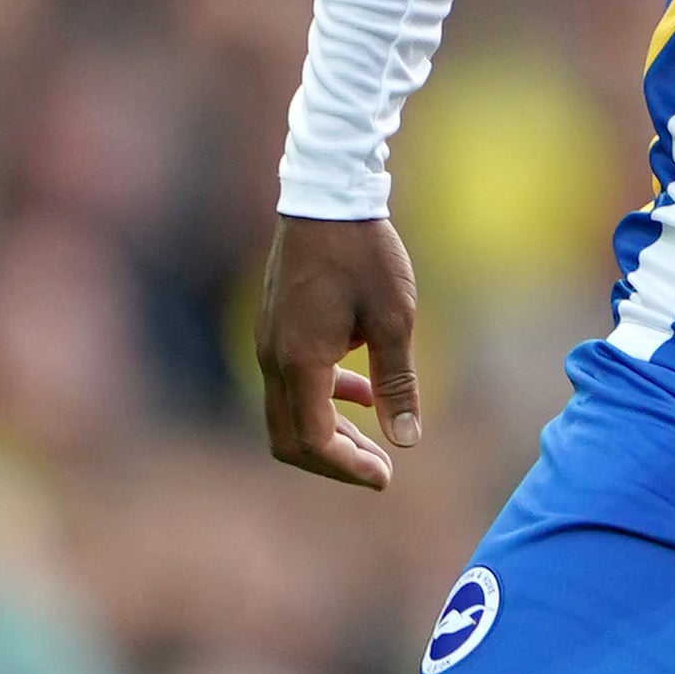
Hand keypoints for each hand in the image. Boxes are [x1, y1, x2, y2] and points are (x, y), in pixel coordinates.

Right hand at [256, 215, 421, 488]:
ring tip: (374, 437)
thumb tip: (406, 440)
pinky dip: (322, 399)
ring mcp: (268, 342)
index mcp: (300, 362)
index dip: (348, 467)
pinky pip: (291, 382)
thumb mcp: (395, 320)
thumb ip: (398, 383)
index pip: (313, 440)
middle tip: (378, 469)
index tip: (386, 476)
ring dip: (328, 432)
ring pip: (288, 412)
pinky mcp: (275, 328)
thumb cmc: (365, 254)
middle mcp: (273, 358)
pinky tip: (360, 391)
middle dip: (333, 461)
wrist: (326, 197)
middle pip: (289, 438)